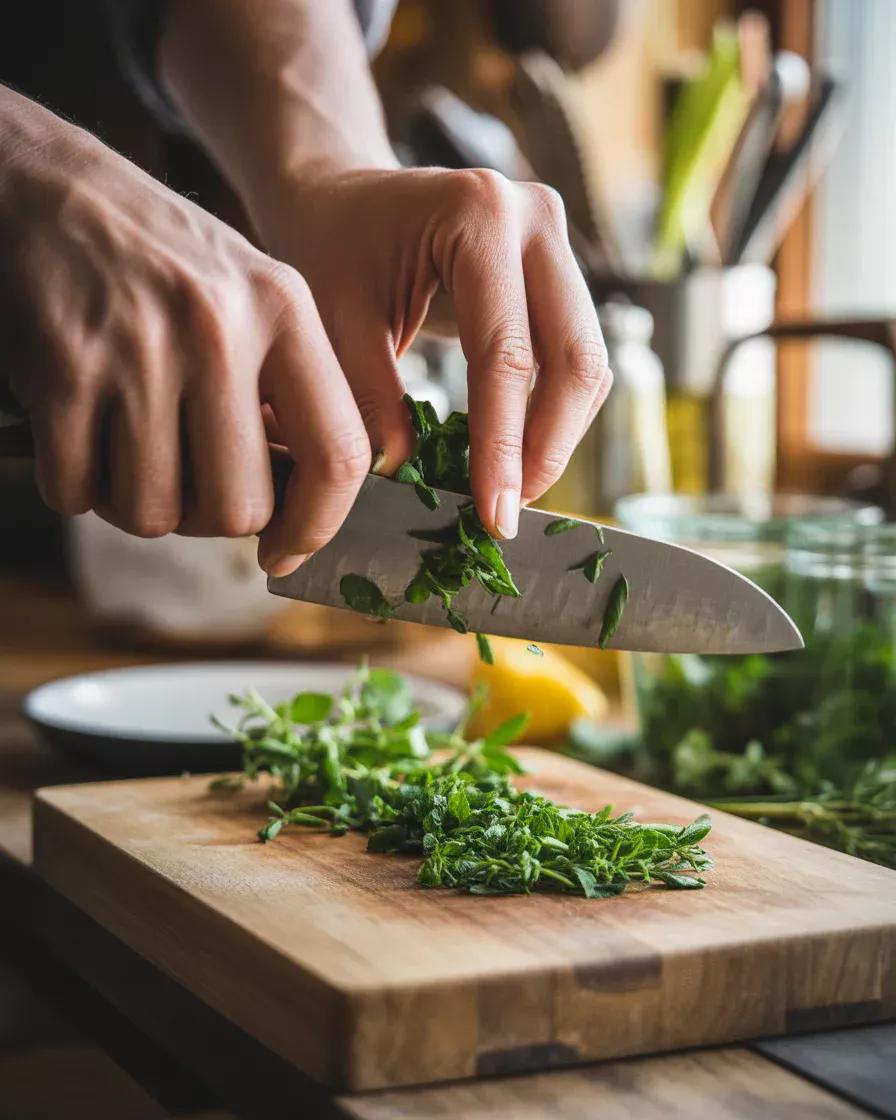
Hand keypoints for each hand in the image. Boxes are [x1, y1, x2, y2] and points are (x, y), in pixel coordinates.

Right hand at [0, 88, 369, 575]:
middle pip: (237, 508)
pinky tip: (73, 432)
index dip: (316, 526)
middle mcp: (220, 328)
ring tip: (123, 444)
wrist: (42, 185)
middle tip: (180, 474)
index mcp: (284, 310)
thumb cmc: (157, 259)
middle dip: (205, 516)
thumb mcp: (248, 297)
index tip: (284, 552)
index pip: (336, 455)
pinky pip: (76, 491)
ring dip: (133, 501)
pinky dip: (71, 483)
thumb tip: (299, 509)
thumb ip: (285, 392)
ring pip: (154, 513)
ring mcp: (139, 349)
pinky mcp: (63, 369)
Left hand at [256, 168, 611, 539]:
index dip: (504, 445)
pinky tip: (519, 452)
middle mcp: (534, 216)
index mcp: (478, 214)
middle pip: (574, 357)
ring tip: (513, 490)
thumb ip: (369, 397)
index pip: (506, 353)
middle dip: (547, 447)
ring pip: (587, 361)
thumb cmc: (329, 247)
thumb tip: (407, 476)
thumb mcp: (332, 320)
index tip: (494, 513)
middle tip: (510, 511)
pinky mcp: (558, 267)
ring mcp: (555, 237)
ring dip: (558, 434)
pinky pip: (574, 353)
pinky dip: (554, 411)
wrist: (340, 195)